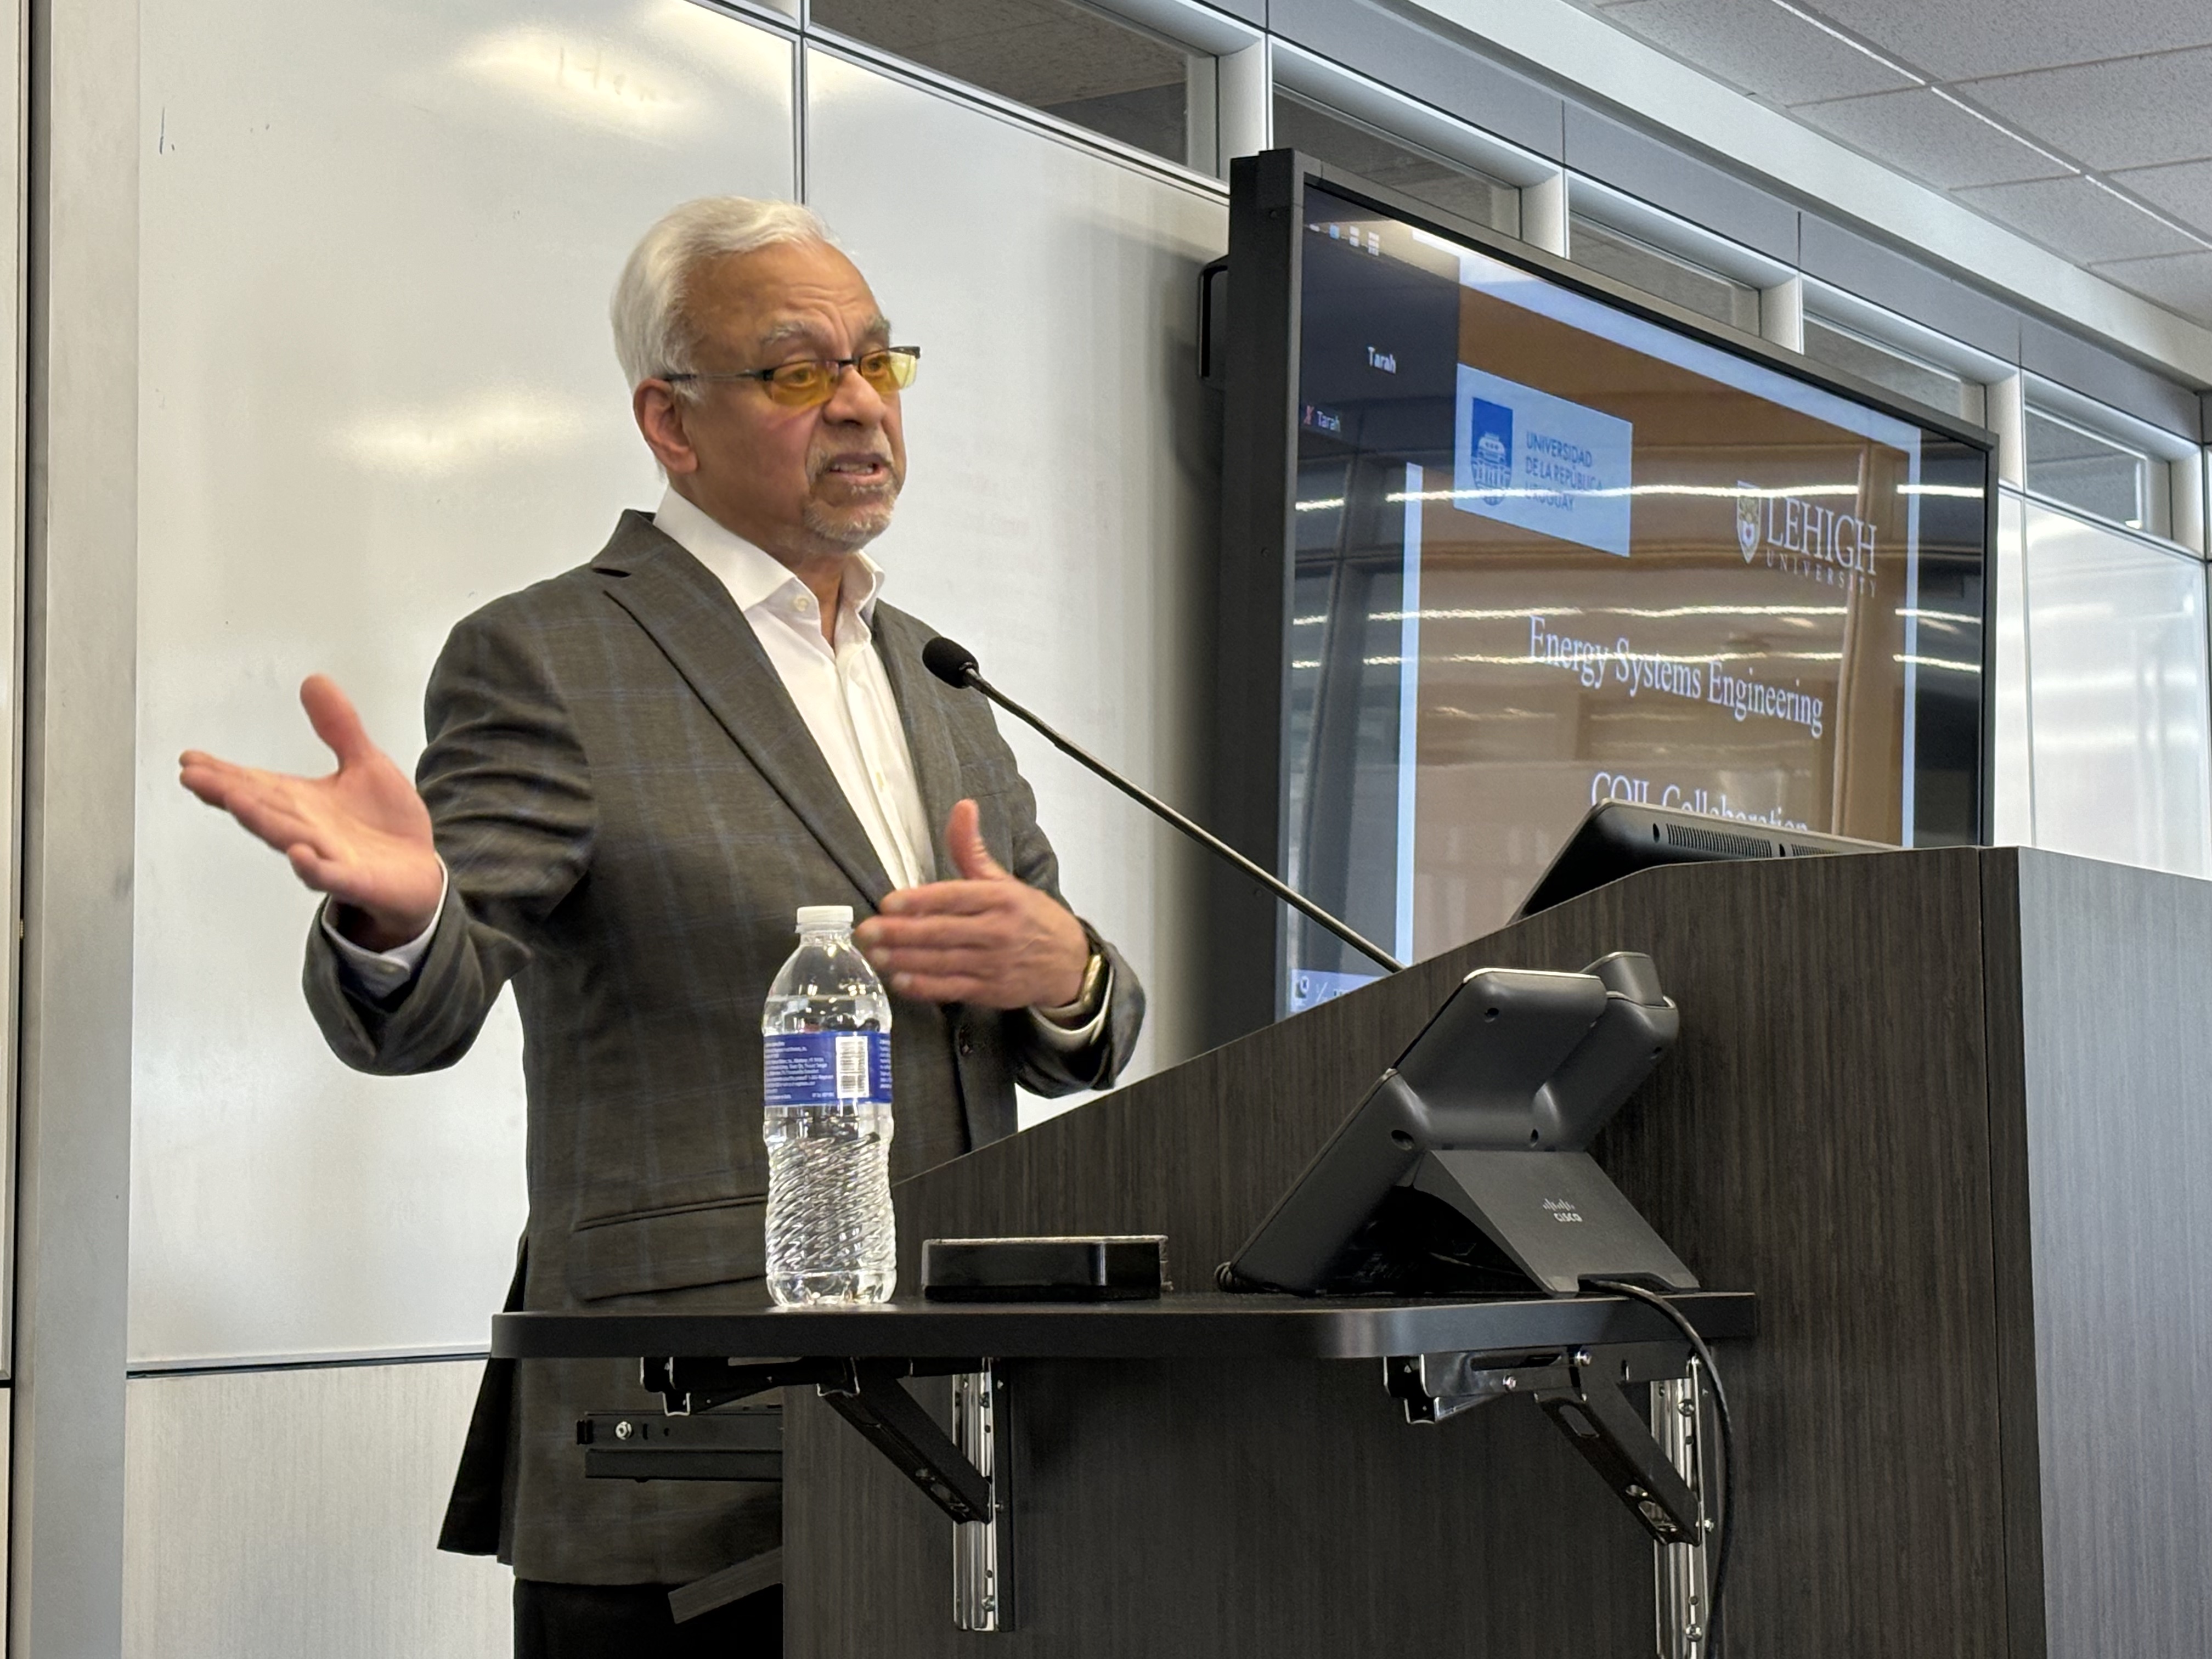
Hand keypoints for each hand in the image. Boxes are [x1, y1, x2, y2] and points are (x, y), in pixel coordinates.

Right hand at [178, 675, 444, 948]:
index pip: (255, 784)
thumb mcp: (365, 763)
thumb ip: (339, 727)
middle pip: (261, 808)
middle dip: (228, 792)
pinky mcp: (355, 879)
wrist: (419, 872)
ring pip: (287, 837)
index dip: (222, 772)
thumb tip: (313, 680)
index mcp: (302, 802)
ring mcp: (327, 856)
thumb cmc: (384, 823)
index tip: (189, 759)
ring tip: (235, 800)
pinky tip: (299, 854)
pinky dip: (313, 867)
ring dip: (260, 820)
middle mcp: (305, 829)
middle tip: (193, 776)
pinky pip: (330, 875)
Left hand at [855, 799, 1089, 1008]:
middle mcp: (998, 931)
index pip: (954, 897)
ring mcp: (995, 964)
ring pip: (943, 961)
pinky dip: (926, 986)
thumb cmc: (1030, 917)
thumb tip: (962, 806)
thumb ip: (972, 849)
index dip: (919, 901)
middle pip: (942, 931)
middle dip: (900, 933)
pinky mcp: (991, 991)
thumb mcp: (1004, 881)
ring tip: (874, 954)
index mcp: (1001, 898)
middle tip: (865, 932)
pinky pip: (953, 989)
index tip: (887, 903)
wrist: (1070, 963)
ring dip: (905, 959)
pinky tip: (900, 980)